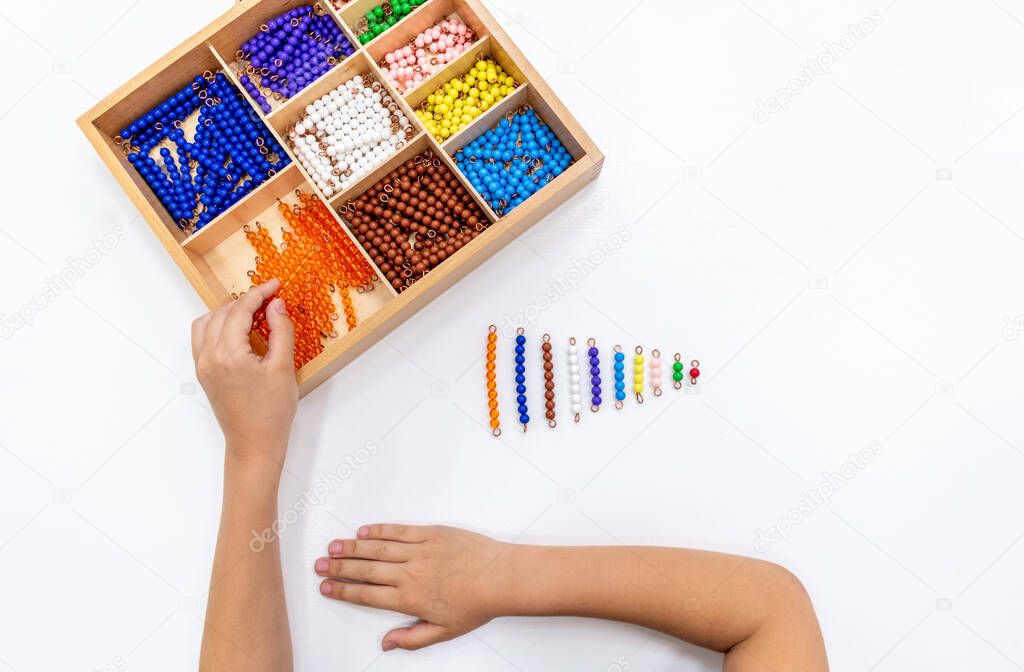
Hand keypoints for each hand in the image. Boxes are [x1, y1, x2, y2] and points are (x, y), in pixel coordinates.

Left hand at [192, 279, 296, 473]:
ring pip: (206, 323)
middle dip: (245, 301)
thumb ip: (281, 331)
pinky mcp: (203, 373)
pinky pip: (202, 338)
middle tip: (270, 298)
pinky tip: (238, 330)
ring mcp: (202, 366)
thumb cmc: (271, 412)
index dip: (259, 293)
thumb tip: (276, 304)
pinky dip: (217, 326)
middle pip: (221, 313)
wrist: (254, 443)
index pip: (240, 310)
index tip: (275, 285)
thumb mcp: (283, 368)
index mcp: (228, 355)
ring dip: (228, 312)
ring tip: (253, 312)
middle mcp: (208, 357)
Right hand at [315, 524, 509, 650]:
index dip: (344, 591)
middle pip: (366, 570)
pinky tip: (364, 531)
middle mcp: (409, 573)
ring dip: (353, 547)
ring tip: (334, 546)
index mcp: (410, 599)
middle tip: (320, 565)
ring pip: (378, 548)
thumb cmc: (476, 605)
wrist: (501, 577)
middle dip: (339, 568)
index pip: (367, 595)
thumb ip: (412, 638)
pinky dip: (380, 529)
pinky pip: (400, 530)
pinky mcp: (431, 533)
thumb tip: (386, 643)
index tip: (327, 587)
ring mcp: (419, 551)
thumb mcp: (444, 632)